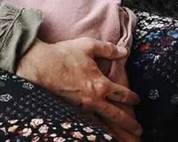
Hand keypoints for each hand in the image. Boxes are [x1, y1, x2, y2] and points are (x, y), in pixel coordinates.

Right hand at [16, 39, 140, 137]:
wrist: (39, 65)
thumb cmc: (64, 54)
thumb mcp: (89, 46)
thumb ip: (109, 49)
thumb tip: (124, 51)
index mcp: (100, 84)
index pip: (121, 94)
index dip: (132, 98)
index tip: (137, 100)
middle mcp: (92, 99)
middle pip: (116, 115)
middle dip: (129, 123)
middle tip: (138, 130)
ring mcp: (81, 107)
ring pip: (102, 122)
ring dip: (114, 130)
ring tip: (122, 137)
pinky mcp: (70, 109)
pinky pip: (88, 122)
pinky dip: (97, 128)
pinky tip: (100, 131)